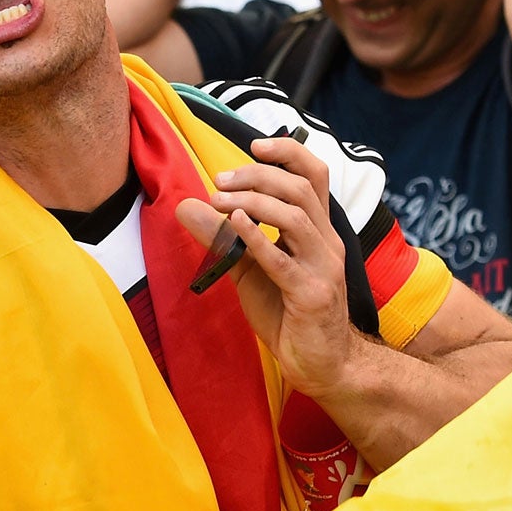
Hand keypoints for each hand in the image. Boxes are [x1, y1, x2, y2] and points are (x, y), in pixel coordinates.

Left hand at [175, 134, 355, 395]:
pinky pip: (284, 261)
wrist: (321, 365)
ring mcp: (323, 268)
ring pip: (295, 216)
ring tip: (219, 202)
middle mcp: (326, 242)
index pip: (315, 174)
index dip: (289, 152)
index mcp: (317, 230)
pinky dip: (257, 238)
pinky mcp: (312, 296)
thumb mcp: (249, 270)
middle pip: (300, 188)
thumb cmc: (288, 313)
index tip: (253, 145)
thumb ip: (222, 238)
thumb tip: (185, 205)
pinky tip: (234, 225)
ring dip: (252, 202)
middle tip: (219, 182)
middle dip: (257, 176)